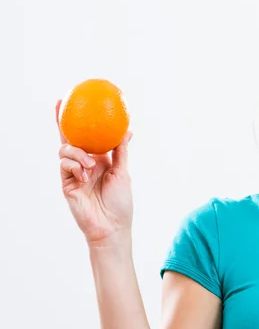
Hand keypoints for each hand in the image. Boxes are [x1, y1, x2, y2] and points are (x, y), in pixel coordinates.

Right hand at [56, 99, 133, 246]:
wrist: (112, 226)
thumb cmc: (120, 202)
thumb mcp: (123, 172)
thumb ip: (121, 151)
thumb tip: (128, 130)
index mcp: (99, 159)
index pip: (87, 137)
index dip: (80, 121)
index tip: (77, 102)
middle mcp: (85, 163)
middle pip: (70, 139)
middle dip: (63, 122)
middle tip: (61, 105)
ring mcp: (73, 173)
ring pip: (66, 150)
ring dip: (78, 153)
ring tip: (90, 165)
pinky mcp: (66, 183)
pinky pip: (64, 164)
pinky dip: (75, 166)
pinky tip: (84, 174)